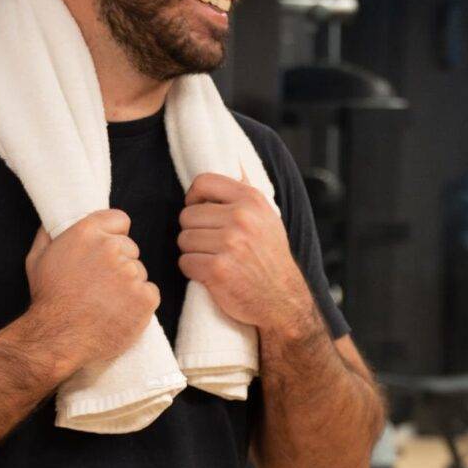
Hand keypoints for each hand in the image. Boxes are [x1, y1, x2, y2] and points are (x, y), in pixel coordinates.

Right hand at [24, 209, 159, 376]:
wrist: (59, 338)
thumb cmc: (48, 301)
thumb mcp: (37, 259)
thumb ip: (48, 235)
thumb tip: (54, 222)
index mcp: (87, 233)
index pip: (119, 219)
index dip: (115, 235)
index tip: (109, 250)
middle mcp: (111, 248)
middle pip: (131, 248)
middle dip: (120, 263)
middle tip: (101, 284)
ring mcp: (131, 272)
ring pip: (139, 272)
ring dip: (128, 285)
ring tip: (106, 302)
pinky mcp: (145, 297)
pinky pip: (150, 293)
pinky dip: (140, 304)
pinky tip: (119, 313)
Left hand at [177, 173, 318, 338]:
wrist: (283, 299)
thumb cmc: (270, 258)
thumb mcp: (266, 218)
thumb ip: (243, 195)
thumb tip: (226, 167)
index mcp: (251, 200)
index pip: (203, 182)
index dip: (194, 197)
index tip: (199, 211)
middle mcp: (241, 218)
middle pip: (188, 215)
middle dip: (194, 231)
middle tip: (213, 245)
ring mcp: (230, 244)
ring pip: (184, 239)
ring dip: (193, 252)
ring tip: (214, 259)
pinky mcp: (217, 270)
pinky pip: (185, 262)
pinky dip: (194, 271)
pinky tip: (212, 274)